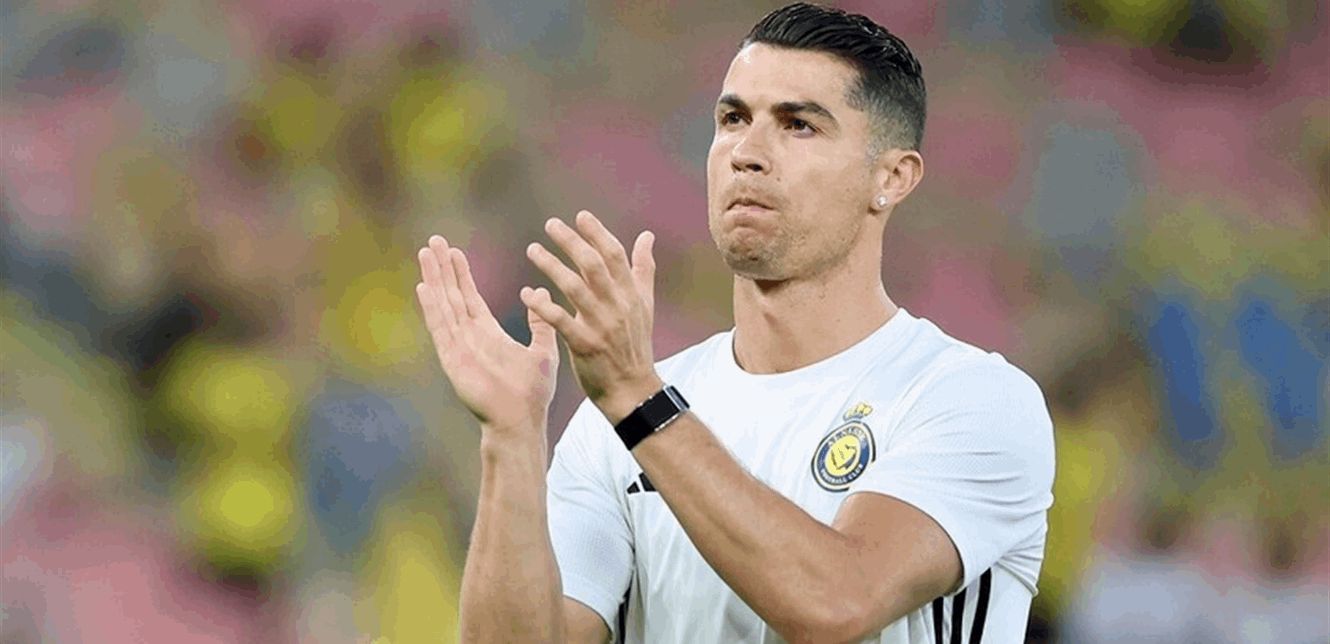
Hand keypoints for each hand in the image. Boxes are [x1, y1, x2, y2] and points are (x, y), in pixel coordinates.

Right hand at [415, 235, 558, 432]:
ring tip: (426, 253)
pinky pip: (441, 328)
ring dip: (435, 279)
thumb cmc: (532, 394)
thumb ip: (541, 323)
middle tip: (434, 241)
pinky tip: (424, 287)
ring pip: (444, 305)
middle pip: (452, 295)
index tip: (454, 251)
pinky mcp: (454, 359)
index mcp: (488, 334)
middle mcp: (469, 337)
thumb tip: (540, 292)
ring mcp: (459, 347)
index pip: (470, 297)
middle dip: (443, 268)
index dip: (461, 274)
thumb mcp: (543, 351)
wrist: (521, 423)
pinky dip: (432, 308)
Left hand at [521, 211, 660, 421]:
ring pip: (575, 288)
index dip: (598, 233)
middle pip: (594, 265)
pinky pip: (561, 321)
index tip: (580, 215)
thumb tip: (647, 235)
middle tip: (550, 224)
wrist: (633, 390)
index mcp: (630, 294)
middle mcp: (617, 306)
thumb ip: (643, 268)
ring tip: (533, 250)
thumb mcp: (644, 305)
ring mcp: (602, 326)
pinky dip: (543, 306)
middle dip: (572, 242)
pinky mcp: (585, 345)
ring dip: (552, 266)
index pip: (614, 256)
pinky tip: (527, 294)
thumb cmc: (635, 345)